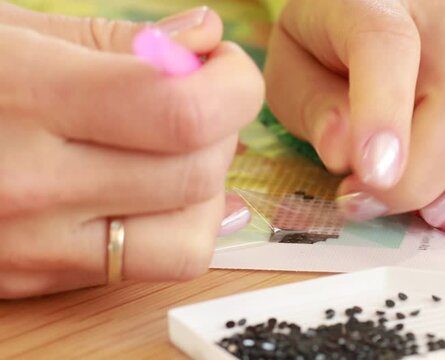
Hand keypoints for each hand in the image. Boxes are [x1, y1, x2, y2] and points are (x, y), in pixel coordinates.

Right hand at [0, 4, 263, 298]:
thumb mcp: (9, 29)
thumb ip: (117, 38)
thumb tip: (204, 40)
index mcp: (25, 97)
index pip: (185, 111)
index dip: (234, 86)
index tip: (226, 66)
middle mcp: (29, 185)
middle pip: (197, 173)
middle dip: (224, 127)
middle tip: (199, 96)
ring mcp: (30, 246)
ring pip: (189, 237)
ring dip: (207, 187)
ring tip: (176, 148)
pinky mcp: (34, 277)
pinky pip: (146, 267)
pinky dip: (178, 227)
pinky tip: (156, 190)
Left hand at [265, 0, 444, 225]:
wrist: (381, 16)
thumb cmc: (332, 52)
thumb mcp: (295, 73)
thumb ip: (315, 108)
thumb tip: (347, 155)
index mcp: (377, 1)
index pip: (386, 45)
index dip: (382, 115)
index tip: (372, 179)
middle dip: (425, 176)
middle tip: (382, 207)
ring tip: (440, 212)